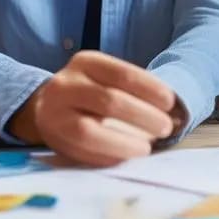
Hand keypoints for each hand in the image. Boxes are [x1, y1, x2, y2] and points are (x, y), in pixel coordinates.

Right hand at [7, 50, 181, 166]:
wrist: (45, 106)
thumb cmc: (89, 91)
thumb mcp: (104, 78)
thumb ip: (133, 90)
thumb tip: (173, 112)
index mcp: (86, 62)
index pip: (122, 74)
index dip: (149, 89)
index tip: (171, 103)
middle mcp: (66, 83)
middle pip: (109, 101)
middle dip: (143, 116)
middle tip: (166, 127)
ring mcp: (54, 112)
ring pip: (90, 131)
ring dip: (123, 142)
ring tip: (146, 148)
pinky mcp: (51, 139)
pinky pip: (81, 151)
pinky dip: (107, 156)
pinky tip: (125, 157)